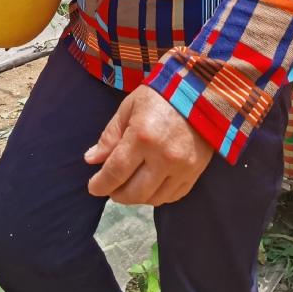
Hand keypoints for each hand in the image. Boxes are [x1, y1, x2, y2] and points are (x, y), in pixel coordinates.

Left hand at [85, 85, 213, 205]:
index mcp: (142, 137)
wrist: (200, 92)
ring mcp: (182, 167)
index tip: (94, 187)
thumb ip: (110, 136)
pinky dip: (158, 195)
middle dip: (117, 194)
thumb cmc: (160, 96)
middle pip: (134, 193)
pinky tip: (151, 185)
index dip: (100, 185)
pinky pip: (173, 196)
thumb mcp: (128, 108)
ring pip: (154, 199)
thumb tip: (91, 160)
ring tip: (130, 185)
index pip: (116, 172)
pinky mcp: (196, 172)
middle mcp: (163, 157)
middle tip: (111, 187)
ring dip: (138, 197)